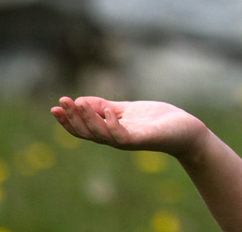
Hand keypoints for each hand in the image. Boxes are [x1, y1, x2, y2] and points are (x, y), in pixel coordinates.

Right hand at [51, 96, 206, 160]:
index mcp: (111, 131)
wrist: (186, 130)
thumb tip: (82, 101)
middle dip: (72, 118)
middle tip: (60, 103)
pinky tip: (108, 111)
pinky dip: (113, 124)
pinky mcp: (142, 139)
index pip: (83, 128)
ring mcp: (128, 140)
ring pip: (101, 134)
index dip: (68, 119)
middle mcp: (116, 139)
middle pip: (87, 132)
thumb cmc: (158, 121)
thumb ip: (107, 107)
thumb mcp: (128, 110)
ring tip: (78, 104)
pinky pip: (122, 136)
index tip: (55, 106)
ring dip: (88, 119)